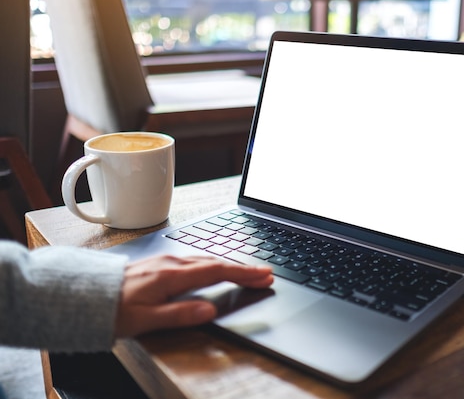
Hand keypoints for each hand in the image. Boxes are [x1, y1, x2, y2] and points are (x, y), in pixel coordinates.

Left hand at [115, 254, 273, 337]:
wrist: (82, 295)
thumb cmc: (112, 310)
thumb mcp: (145, 320)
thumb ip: (180, 315)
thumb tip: (210, 310)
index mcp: (172, 276)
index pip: (217, 272)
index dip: (244, 274)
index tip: (265, 275)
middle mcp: (171, 263)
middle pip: (216, 262)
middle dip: (243, 267)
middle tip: (265, 273)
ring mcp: (164, 261)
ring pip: (205, 259)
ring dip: (228, 264)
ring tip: (246, 270)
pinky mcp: (158, 263)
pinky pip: (193, 259)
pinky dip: (211, 263)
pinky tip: (212, 267)